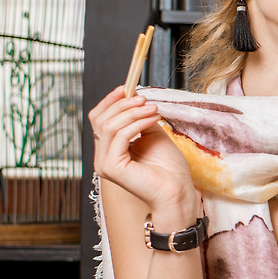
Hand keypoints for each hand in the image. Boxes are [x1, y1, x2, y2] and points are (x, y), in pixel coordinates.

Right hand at [88, 87, 196, 210]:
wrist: (178, 191)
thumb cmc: (169, 168)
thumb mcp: (153, 135)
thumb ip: (140, 119)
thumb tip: (135, 98)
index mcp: (110, 150)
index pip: (99, 120)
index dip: (110, 102)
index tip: (126, 88)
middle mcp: (102, 157)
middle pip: (100, 120)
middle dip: (122, 104)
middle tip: (144, 98)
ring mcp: (104, 163)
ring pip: (109, 126)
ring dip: (133, 112)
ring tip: (153, 108)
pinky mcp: (112, 167)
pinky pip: (120, 136)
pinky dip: (137, 123)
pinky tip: (153, 118)